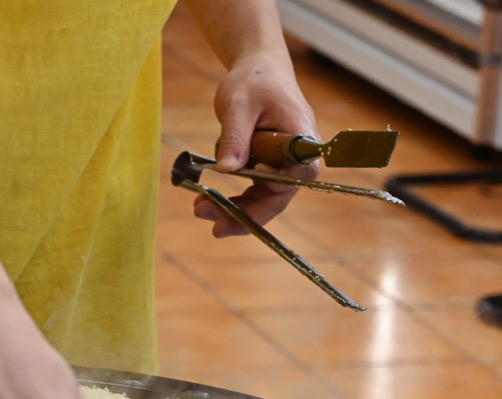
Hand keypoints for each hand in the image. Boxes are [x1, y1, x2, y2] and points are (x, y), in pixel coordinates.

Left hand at [193, 52, 319, 237]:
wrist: (258, 69)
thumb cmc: (253, 80)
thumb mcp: (237, 105)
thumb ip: (235, 137)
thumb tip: (228, 170)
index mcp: (300, 134)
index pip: (299, 170)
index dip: (278, 181)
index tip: (255, 177)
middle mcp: (298, 155)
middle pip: (281, 195)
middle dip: (249, 214)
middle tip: (216, 227)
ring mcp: (285, 164)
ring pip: (266, 199)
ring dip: (236, 211)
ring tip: (201, 212)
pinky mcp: (270, 167)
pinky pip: (256, 191)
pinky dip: (234, 201)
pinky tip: (209, 205)